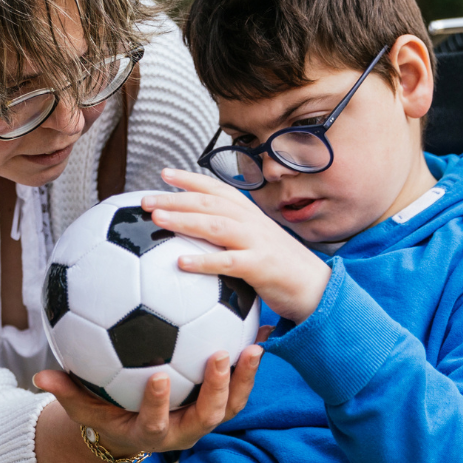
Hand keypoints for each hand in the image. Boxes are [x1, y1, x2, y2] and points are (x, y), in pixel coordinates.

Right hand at [34, 344, 260, 459]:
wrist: (134, 434)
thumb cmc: (106, 415)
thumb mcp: (85, 410)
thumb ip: (67, 393)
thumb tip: (39, 377)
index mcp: (151, 433)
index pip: (155, 421)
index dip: (158, 401)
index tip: (158, 375)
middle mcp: (184, 431)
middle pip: (207, 416)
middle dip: (216, 388)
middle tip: (220, 355)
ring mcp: (204, 421)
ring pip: (232, 406)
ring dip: (245, 378)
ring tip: (254, 346)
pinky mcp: (219, 407)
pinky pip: (241, 389)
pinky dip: (251, 365)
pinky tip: (263, 331)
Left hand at [142, 169, 331, 324]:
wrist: (316, 288)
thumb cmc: (279, 267)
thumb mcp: (255, 243)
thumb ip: (230, 236)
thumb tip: (196, 237)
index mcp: (249, 214)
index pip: (216, 189)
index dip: (190, 179)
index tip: (164, 173)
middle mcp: (252, 222)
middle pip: (209, 202)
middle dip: (176, 198)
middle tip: (146, 200)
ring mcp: (257, 242)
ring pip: (216, 225)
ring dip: (184, 220)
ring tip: (157, 219)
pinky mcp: (262, 266)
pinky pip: (229, 262)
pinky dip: (204, 261)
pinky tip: (181, 263)